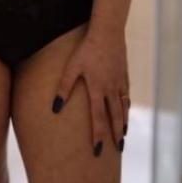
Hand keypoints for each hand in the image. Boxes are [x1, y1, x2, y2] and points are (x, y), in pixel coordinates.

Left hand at [51, 21, 129, 154]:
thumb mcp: (71, 67)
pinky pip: (126, 95)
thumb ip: (63, 87)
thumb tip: (55, 108)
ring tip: (123, 136)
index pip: (97, 118)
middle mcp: (110, 89)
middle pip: (114, 117)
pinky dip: (126, 106)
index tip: (97, 151)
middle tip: (117, 149)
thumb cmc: (86, 49)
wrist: (108, 32)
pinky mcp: (124, 75)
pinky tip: (125, 110)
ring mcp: (119, 82)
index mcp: (97, 89)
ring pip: (123, 107)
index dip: (97, 135)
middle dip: (115, 134)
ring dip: (123, 123)